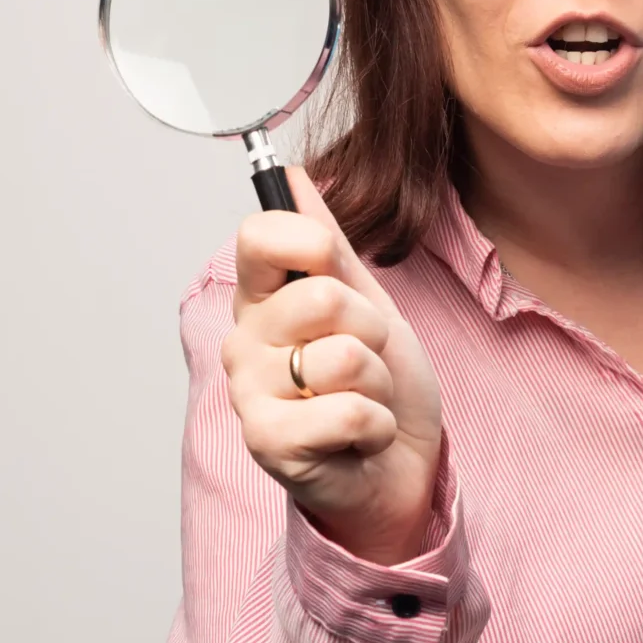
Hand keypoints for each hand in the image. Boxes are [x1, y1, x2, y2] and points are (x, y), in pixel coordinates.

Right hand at [222, 168, 443, 566]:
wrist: (397, 469)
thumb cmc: (378, 387)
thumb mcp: (368, 305)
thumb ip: (330, 244)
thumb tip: (293, 173)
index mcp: (263, 299)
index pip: (258, 235)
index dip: (308, 239)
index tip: (331, 261)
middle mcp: (245, 341)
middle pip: (322, 296)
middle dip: (372, 331)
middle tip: (366, 361)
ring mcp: (251, 393)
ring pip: (343, 356)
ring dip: (377, 384)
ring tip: (363, 401)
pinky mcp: (268, 443)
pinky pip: (348, 411)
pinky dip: (375, 426)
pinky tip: (359, 439)